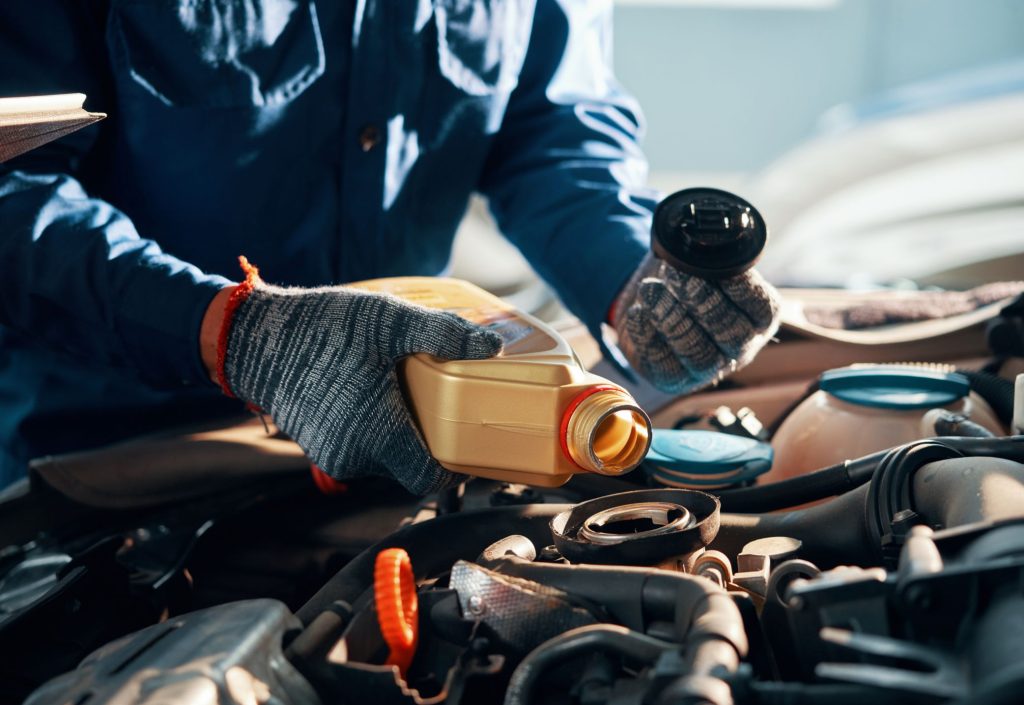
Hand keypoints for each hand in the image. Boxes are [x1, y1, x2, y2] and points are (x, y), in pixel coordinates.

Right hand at [202, 264, 502, 493]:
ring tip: (405, 390)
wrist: (254, 338)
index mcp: (379, 436)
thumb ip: (444, 335)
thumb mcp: (391, 322)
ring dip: (397, 431)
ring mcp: (331, 454)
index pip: (428, 480)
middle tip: (441, 403)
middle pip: (409, 465)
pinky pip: (357, 446)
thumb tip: (492, 347)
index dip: (452, 467)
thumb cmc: (324, 329)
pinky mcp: (316, 444)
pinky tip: (373, 391)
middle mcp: (355, 456)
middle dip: (427, 440)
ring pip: (383, 456)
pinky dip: (371, 427)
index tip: (465, 441)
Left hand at [613, 253, 779, 393]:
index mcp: (758, 316)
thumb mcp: (701, 262)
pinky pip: (663, 364)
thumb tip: (697, 234)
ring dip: (671, 318)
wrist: (651, 302)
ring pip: (698, 354)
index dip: (741, 288)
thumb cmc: (684, 277)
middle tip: (676, 274)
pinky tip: (638, 311)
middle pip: (731, 334)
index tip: (714, 265)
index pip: (763, 308)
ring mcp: (708, 368)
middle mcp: (740, 346)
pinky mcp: (674, 378)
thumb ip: (708, 255)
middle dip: (701, 301)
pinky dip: (647, 334)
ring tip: (649, 289)